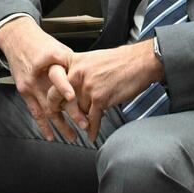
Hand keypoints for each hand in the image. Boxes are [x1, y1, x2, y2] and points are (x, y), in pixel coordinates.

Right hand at [0, 17, 81, 141]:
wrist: (16, 38)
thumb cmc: (41, 43)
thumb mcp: (58, 48)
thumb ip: (72, 64)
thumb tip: (89, 79)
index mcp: (48, 62)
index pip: (57, 75)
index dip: (64, 86)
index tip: (73, 97)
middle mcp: (38, 76)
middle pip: (54, 98)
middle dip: (70, 113)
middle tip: (83, 124)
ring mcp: (30, 85)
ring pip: (46, 109)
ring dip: (59, 125)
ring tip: (72, 137)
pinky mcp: (24, 92)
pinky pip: (34, 111)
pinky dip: (43, 125)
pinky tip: (51, 136)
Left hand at [46, 40, 162, 140]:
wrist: (141, 61)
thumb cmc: (122, 60)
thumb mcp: (94, 59)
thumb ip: (81, 72)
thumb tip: (75, 88)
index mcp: (75, 62)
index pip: (54, 80)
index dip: (52, 94)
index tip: (53, 104)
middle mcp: (78, 74)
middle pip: (59, 98)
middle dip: (62, 111)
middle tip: (63, 120)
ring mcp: (87, 87)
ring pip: (78, 111)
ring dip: (83, 120)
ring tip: (85, 126)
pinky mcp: (99, 98)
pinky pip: (91, 120)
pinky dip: (93, 129)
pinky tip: (92, 133)